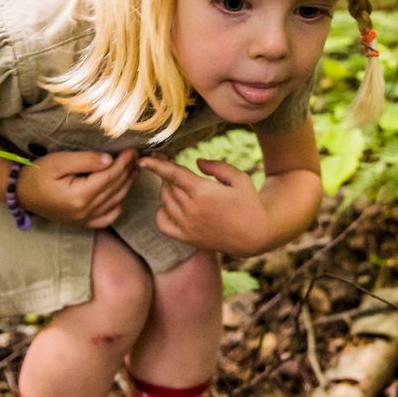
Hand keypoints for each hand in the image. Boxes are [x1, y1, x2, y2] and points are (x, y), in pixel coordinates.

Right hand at [15, 148, 139, 227]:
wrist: (21, 193)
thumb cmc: (38, 174)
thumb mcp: (59, 162)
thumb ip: (85, 160)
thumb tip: (109, 160)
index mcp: (80, 196)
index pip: (110, 177)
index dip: (124, 163)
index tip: (132, 150)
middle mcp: (85, 211)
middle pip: (115, 189)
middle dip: (128, 171)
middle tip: (137, 156)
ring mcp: (84, 220)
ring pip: (115, 202)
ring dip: (127, 185)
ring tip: (134, 169)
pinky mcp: (82, 223)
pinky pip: (107, 218)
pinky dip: (117, 206)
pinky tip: (121, 194)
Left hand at [139, 156, 274, 257]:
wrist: (254, 236)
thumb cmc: (249, 204)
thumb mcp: (239, 179)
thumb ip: (217, 167)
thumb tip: (197, 163)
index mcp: (203, 192)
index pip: (173, 174)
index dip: (156, 165)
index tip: (143, 158)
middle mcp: (191, 209)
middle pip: (168, 186)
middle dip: (166, 173)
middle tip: (169, 165)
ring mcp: (187, 225)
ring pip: (165, 201)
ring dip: (166, 189)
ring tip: (177, 183)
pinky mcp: (186, 238)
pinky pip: (163, 223)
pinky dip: (162, 211)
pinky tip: (170, 205)